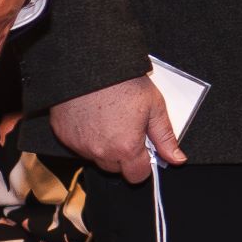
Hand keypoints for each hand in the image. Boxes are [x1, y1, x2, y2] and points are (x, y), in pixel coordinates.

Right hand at [48, 76, 183, 185]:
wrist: (90, 65)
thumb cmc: (123, 83)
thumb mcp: (155, 107)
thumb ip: (165, 137)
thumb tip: (177, 159)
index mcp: (126, 147)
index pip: (137, 176)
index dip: (144, 165)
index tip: (144, 151)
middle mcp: (100, 152)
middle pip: (116, 169)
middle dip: (124, 155)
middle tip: (127, 130)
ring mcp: (80, 146)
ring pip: (96, 158)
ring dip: (104, 147)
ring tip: (110, 120)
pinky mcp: (64, 136)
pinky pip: (79, 146)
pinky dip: (86, 138)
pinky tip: (93, 118)